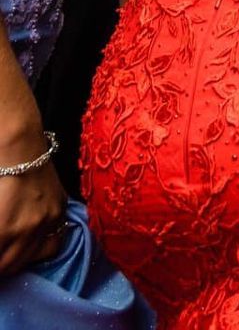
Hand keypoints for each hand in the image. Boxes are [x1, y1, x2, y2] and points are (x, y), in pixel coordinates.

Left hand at [0, 155, 64, 276]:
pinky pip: (52, 244)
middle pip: (7, 267)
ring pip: (27, 260)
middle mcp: (28, 230)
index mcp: (3, 229)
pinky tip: (25, 246)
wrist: (18, 145)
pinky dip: (37, 251)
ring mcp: (48, 222)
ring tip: (3, 254)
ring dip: (11, 262)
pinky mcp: (60, 212)